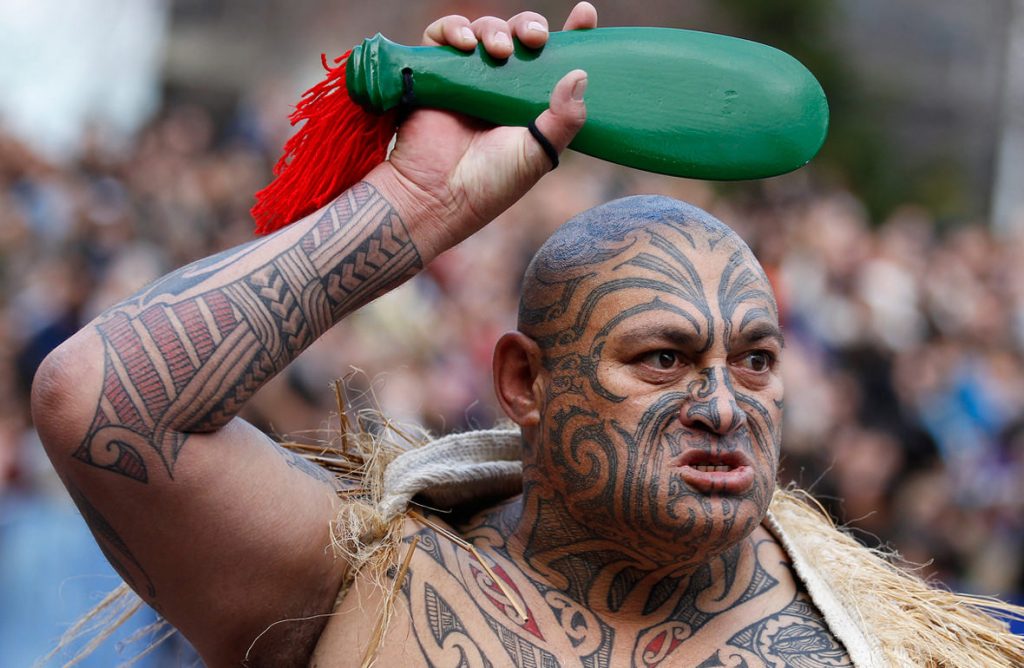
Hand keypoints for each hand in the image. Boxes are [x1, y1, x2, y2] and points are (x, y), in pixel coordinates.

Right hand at [365, 2, 596, 260]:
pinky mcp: (434, 74)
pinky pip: (441, 36)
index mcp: (530, 104)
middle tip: (536, 39)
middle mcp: (501, 87)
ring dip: (495, 29)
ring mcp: (467, 78)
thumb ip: (564, 119)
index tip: (584, 15)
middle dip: (530, 27)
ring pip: (485, 30)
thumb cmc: (489, 183)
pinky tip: (465, 44)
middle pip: (521, 37)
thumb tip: (580, 74)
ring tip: (500, 50)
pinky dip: (454, 29)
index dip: (572, 36)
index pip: (555, 61)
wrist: (437, 197)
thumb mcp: (538, 153)